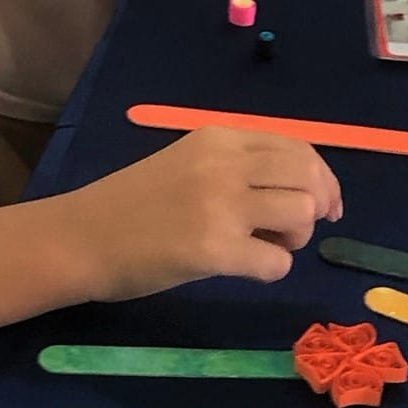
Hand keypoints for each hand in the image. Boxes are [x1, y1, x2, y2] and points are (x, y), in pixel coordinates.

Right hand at [77, 129, 343, 296]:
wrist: (79, 238)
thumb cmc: (130, 205)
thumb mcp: (186, 163)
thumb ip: (236, 167)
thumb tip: (300, 191)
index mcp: (218, 138)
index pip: (298, 147)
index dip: (323, 178)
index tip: (327, 204)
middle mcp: (225, 164)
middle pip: (309, 177)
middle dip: (319, 207)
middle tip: (299, 232)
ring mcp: (220, 206)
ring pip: (302, 215)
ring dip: (296, 238)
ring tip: (263, 246)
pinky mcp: (214, 250)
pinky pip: (277, 262)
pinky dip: (272, 269)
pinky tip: (244, 267)